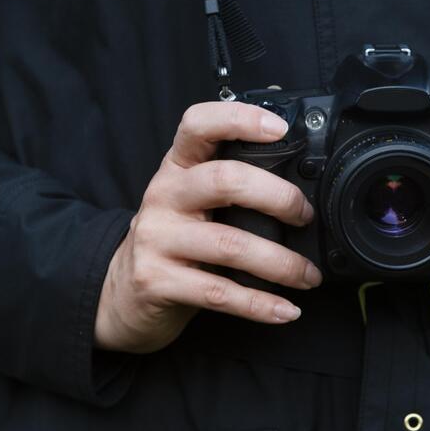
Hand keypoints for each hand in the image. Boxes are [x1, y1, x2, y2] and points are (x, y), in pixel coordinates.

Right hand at [94, 102, 322, 354]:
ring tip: (308, 276)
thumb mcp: (193, 200)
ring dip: (281, 263)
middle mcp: (163, 196)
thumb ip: (231, 177)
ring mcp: (157, 239)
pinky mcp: (156, 281)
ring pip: (230, 245)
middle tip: (306, 217)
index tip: (279, 129)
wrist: (121, 293)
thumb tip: (292, 150)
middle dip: (279, 198)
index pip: (199, 125)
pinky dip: (260, 305)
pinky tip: (286, 311)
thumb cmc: (175, 239)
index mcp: (177, 167)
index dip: (239, 119)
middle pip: (226, 181)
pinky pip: (219, 293)